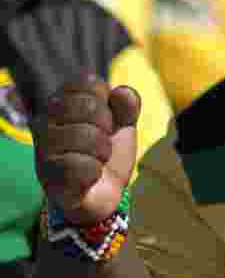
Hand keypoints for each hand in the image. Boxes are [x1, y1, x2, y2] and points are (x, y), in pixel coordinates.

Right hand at [34, 75, 139, 226]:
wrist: (105, 193)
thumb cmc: (107, 152)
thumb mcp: (123, 124)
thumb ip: (127, 104)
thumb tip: (121, 92)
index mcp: (62, 104)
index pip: (91, 83)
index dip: (109, 103)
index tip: (107, 120)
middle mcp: (45, 122)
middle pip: (89, 106)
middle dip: (107, 127)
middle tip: (102, 142)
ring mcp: (43, 149)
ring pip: (85, 135)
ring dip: (103, 151)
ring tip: (97, 159)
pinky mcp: (48, 176)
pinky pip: (81, 166)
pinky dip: (94, 172)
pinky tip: (89, 177)